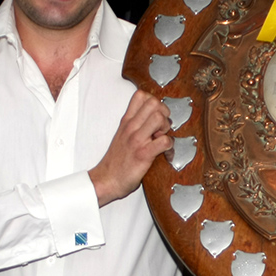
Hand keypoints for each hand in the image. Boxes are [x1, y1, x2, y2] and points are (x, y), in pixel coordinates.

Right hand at [89, 90, 172, 205]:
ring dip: (166, 127)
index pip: (140, 95)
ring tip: (161, 137)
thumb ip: (135, 124)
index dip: (154, 101)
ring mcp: (137, 140)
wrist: (106, 180)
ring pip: (159, 118)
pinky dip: (169, 146)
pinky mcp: (143, 154)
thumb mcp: (121, 135)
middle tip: (162, 127)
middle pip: (153, 102)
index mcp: (127, 121)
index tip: (156, 114)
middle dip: (164, 113)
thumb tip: (153, 117)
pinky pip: (164, 141)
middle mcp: (131, 128)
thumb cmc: (116, 160)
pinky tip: (165, 151)